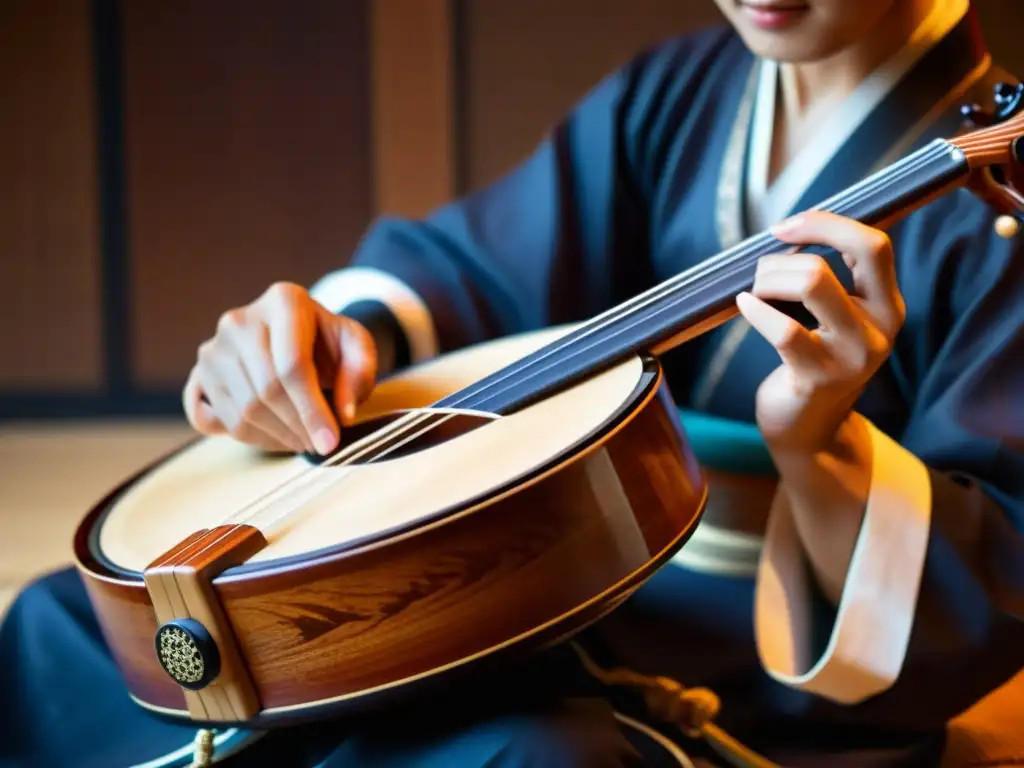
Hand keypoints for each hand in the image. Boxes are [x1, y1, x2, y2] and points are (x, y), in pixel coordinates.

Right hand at [182, 282, 377, 454]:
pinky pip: (215, 420)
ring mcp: (213, 348)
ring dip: (278, 437)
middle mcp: (240, 320)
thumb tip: (343, 413)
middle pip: (266, 390)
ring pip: (243, 410)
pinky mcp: (199, 374)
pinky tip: (274, 435)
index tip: (330, 442)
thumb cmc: (329, 344)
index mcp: (284, 301)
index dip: (312, 410)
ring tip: (304, 440)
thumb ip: (359, 373)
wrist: (297, 338)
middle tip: (320, 445)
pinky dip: (248, 437)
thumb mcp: (357, 348)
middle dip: (298, 427)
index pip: (292, 365)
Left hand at [736, 211, 905, 454]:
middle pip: (829, 261)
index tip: (785, 228)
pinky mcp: (820, 376)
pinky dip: (755, 309)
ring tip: (755, 296)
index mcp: (888, 304)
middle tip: (762, 277)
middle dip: (780, 260)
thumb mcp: (838, 318)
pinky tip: (745, 306)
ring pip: (809, 283)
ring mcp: (853, 354)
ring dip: (766, 281)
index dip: (824, 224)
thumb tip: (791, 231)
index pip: (871, 244)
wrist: (811, 430)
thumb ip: (830, 277)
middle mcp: (881, 327)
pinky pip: (784, 328)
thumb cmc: (814, 361)